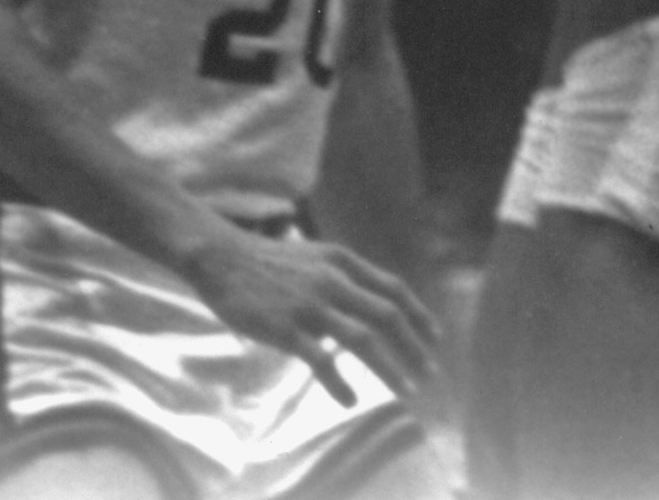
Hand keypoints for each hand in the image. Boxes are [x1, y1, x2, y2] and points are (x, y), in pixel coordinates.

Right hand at [187, 212, 442, 408]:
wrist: (224, 259)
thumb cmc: (270, 263)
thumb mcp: (316, 259)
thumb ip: (343, 280)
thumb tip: (366, 311)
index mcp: (344, 262)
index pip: (393, 289)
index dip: (418, 314)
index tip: (434, 338)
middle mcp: (334, 280)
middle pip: (387, 315)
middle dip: (414, 346)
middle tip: (430, 373)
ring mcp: (311, 304)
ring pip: (363, 339)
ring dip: (390, 367)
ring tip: (406, 390)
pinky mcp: (286, 328)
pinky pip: (321, 360)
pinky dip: (340, 382)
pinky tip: (351, 400)